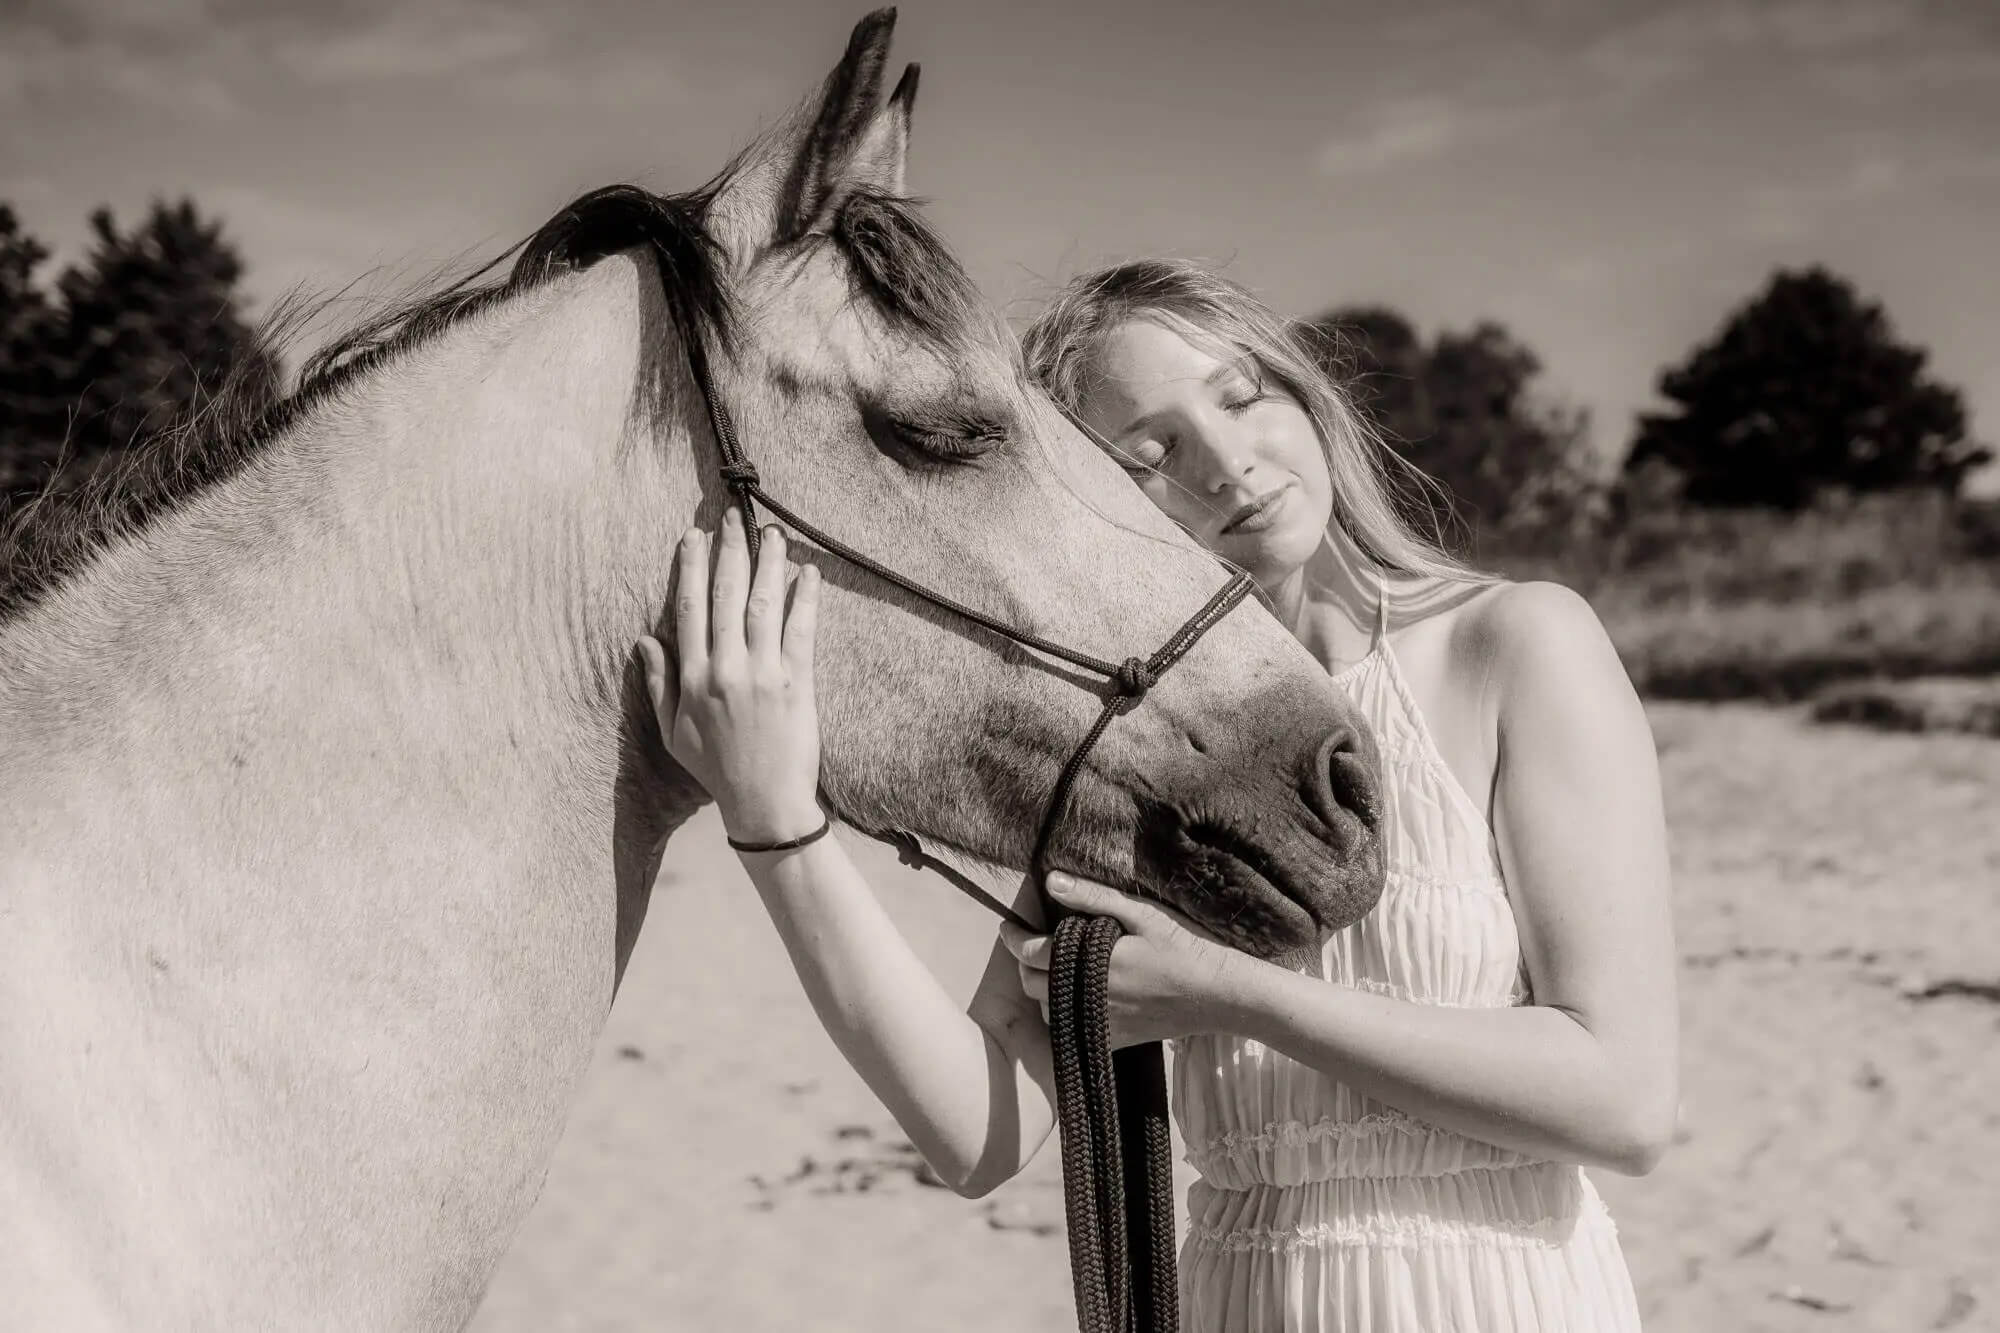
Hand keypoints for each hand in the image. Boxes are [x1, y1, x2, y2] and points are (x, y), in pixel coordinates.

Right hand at [636, 509, 824, 845]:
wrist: (765, 804)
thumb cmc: (717, 771)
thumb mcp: (674, 732)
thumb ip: (659, 684)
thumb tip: (644, 640)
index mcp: (694, 678)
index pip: (689, 608)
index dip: (690, 567)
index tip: (693, 536)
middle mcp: (726, 669)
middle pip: (725, 596)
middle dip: (729, 552)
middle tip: (732, 519)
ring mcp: (763, 674)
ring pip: (763, 605)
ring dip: (768, 564)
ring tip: (772, 534)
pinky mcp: (797, 683)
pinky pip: (801, 631)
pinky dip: (805, 598)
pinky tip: (808, 573)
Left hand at [999, 872, 1241, 1048]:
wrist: (1219, 994)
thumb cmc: (1183, 947)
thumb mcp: (1141, 913)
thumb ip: (1092, 897)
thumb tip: (1049, 880)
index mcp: (1093, 964)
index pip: (1032, 953)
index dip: (1012, 938)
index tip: (1006, 927)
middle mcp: (1091, 999)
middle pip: (1032, 985)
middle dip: (1023, 964)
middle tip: (1029, 945)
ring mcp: (1102, 1024)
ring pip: (1049, 1011)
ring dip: (1044, 991)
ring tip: (1054, 969)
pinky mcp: (1116, 1041)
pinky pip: (1075, 1031)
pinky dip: (1068, 1014)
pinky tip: (1081, 996)